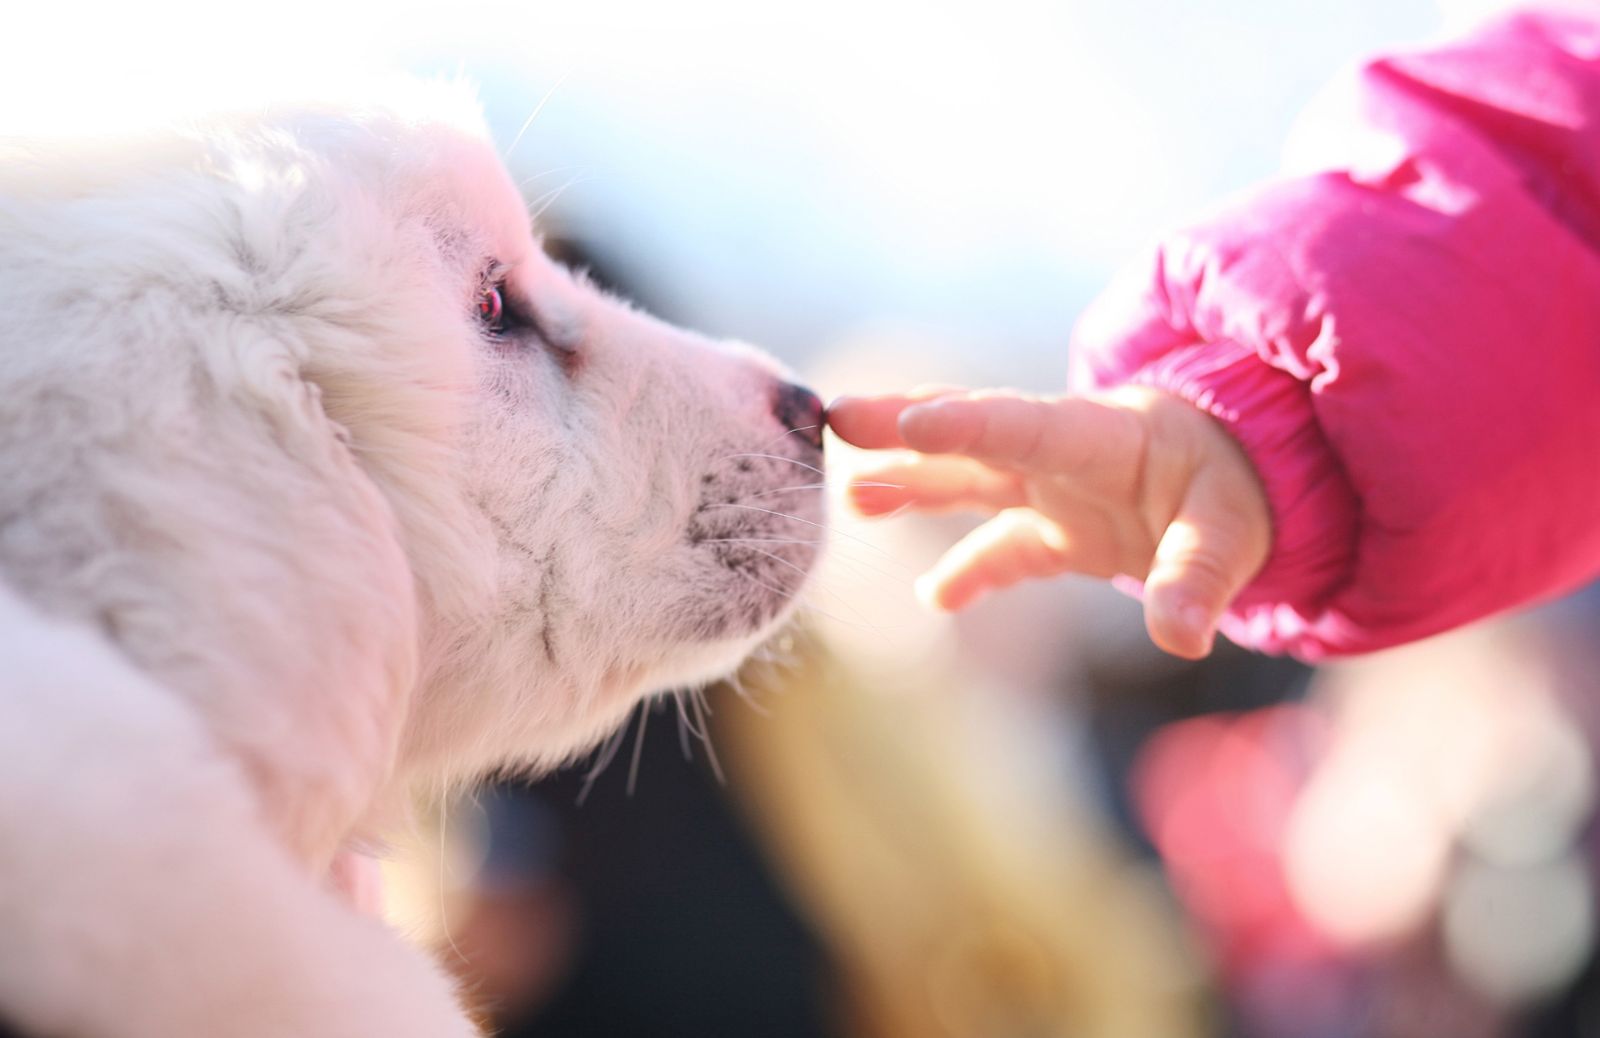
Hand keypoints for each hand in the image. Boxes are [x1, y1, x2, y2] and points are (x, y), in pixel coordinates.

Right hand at [826, 386, 1271, 657]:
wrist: (1247, 479)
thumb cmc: (1240, 488)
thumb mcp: (1235, 531)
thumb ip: (1201, 578)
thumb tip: (1179, 637)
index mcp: (1102, 437)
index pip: (1026, 425)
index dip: (967, 424)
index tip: (909, 422)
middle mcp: (1064, 458)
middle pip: (973, 439)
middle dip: (903, 427)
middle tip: (834, 418)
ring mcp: (1055, 493)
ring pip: (968, 482)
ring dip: (911, 485)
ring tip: (850, 494)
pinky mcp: (1058, 531)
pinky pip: (1000, 547)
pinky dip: (967, 571)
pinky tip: (932, 597)